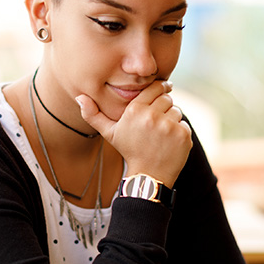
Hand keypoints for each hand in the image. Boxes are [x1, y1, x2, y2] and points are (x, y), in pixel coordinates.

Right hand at [75, 81, 191, 186]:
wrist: (148, 175)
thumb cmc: (129, 151)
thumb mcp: (109, 133)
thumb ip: (93, 115)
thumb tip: (80, 97)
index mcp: (135, 110)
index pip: (155, 88)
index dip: (160, 89)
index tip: (162, 91)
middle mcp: (152, 116)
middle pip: (167, 98)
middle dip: (164, 107)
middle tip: (157, 122)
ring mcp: (169, 125)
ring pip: (176, 111)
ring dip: (171, 120)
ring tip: (161, 134)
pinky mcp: (182, 134)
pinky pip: (183, 124)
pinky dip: (179, 132)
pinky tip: (169, 143)